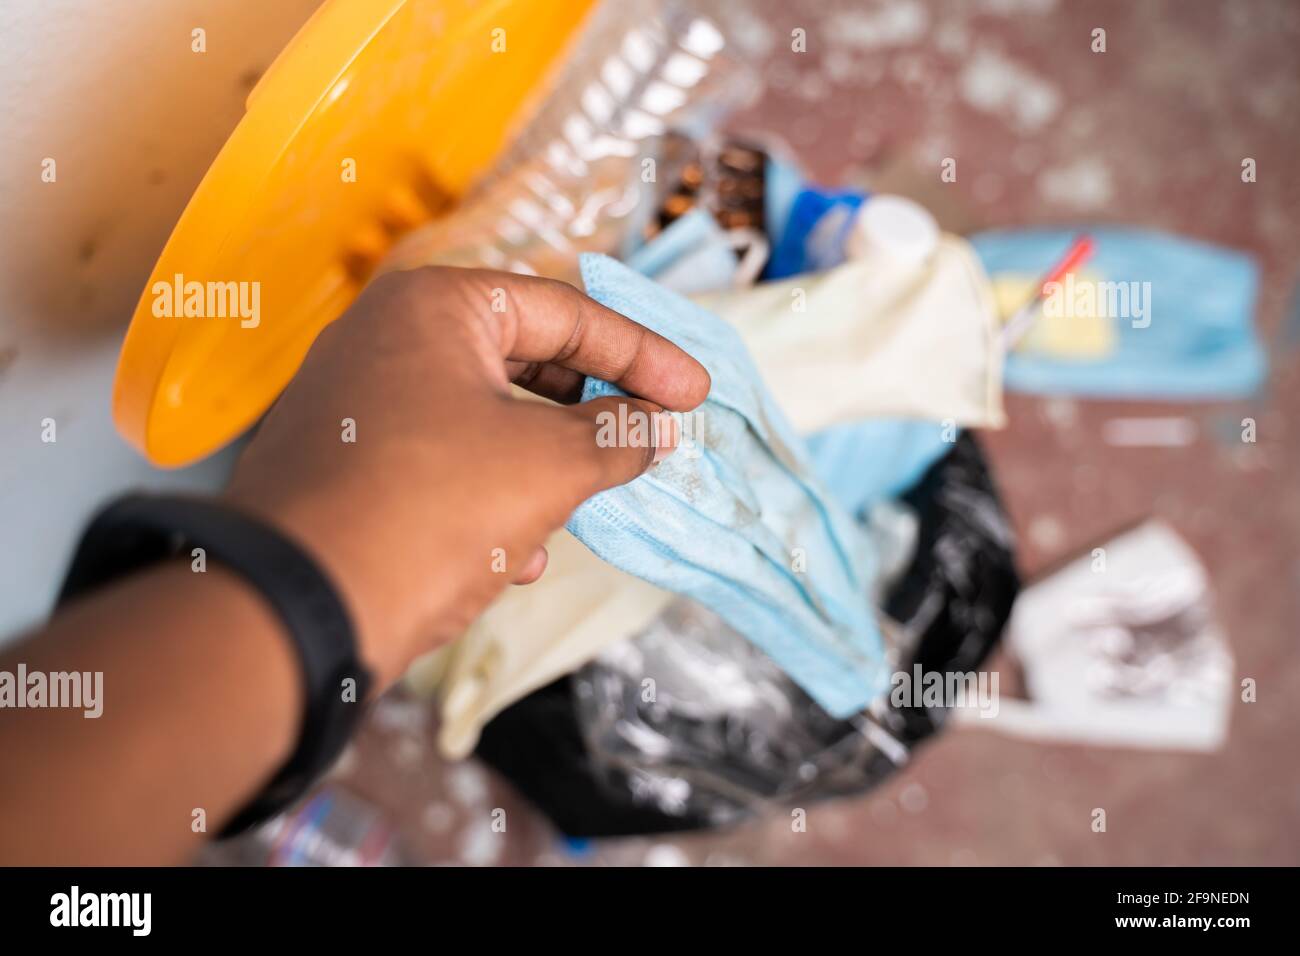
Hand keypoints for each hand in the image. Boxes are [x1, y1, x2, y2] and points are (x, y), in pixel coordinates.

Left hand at [224, 267, 709, 687]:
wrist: (297, 608)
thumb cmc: (430, 509)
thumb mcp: (548, 468)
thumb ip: (614, 438)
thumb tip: (653, 428)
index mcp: (436, 307)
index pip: (565, 312)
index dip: (642, 355)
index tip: (695, 393)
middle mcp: (386, 339)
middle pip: (522, 360)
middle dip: (589, 412)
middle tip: (645, 439)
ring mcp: (356, 404)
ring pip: (484, 419)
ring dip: (545, 464)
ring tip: (585, 503)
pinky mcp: (343, 467)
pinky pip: (441, 464)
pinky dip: (492, 497)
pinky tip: (522, 555)